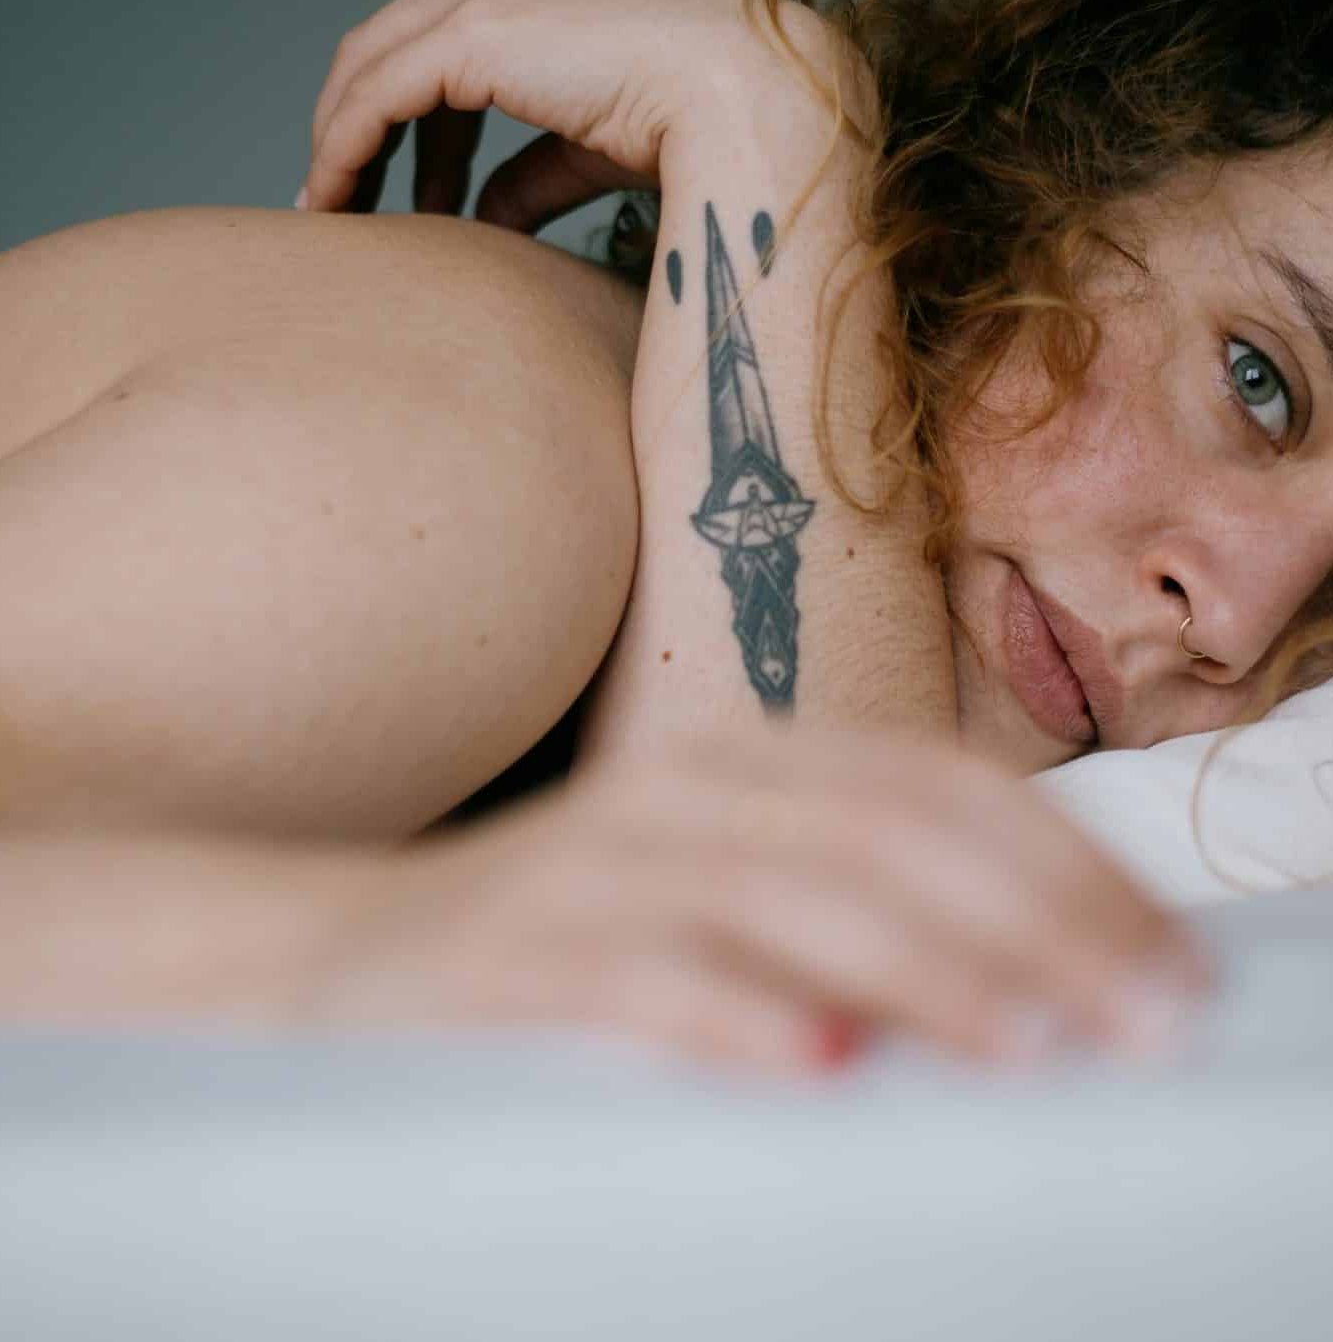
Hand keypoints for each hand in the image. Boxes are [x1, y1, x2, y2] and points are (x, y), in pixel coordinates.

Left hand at [297, 0, 824, 230]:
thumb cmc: (696, 120)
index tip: (398, 185)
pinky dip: (346, 150)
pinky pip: (376, 97)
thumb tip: (486, 219)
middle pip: (387, 46)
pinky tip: (340, 203)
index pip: (437, 40)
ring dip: (341, 144)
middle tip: (345, 201)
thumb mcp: (590, 145)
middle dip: (358, 128)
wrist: (742, 93)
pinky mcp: (470, 32)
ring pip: (368, 67)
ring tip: (334, 214)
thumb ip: (530, 172)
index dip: (405, 119)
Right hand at [306, 721, 1212, 1076]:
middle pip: (885, 835)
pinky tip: (817, 1068)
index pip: (937, 788)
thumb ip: (846, 913)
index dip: (1066, 868)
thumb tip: (1033, 985)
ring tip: (1026, 1047)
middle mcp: (678, 791)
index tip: (1167, 968)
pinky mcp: (508, 953)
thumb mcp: (715, 902)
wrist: (334, 956)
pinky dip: (733, 1015)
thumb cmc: (565, 944)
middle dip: (1034, 926)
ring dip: (920, 970)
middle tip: (1141, 1024)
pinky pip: (634, 975)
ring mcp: (589, 866)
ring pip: (782, 897)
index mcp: (742, 764)